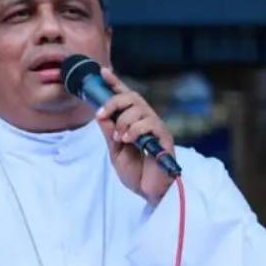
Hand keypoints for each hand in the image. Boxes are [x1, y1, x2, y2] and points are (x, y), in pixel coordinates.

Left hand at [93, 68, 174, 205]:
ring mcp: (156, 128)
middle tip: (101, 115)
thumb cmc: (135, 173)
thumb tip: (100, 114)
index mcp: (134, 122)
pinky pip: (149, 123)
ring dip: (123, 120)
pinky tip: (128, 140)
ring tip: (119, 138)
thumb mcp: (115, 151)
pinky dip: (134, 129)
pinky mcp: (164, 138)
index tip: (103, 72)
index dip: (115, 83)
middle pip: (132, 97)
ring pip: (139, 108)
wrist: (149, 193)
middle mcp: (147, 121)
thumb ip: (109, 132)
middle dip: (113, 102)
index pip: (125, 98)